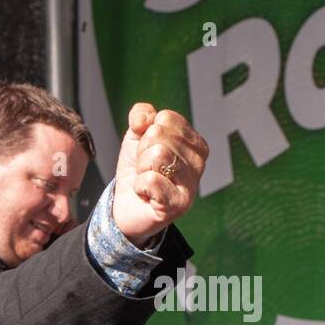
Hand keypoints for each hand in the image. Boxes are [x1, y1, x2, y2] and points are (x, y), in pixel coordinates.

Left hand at [111, 103, 208, 244]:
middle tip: (145, 170)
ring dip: (141, 169)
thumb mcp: (136, 137)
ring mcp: (191, 184)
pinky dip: (140, 186)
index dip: (146, 134)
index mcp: (195, 143)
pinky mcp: (179, 205)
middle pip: (158, 135)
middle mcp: (199, 162)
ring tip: (146, 182)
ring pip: (157, 155)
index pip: (165, 118)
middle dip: (141, 152)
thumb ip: (141, 116)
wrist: (126, 208)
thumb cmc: (137, 172)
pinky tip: (146, 195)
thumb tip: (144, 118)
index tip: (147, 152)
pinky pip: (151, 180)